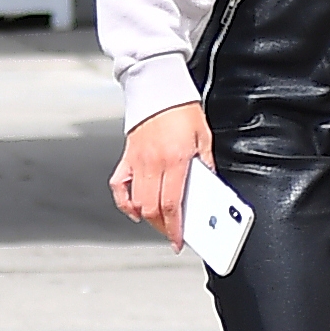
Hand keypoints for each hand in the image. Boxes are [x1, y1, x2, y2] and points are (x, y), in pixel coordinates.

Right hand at [109, 101, 212, 249]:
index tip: (177, 241)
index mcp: (175, 160)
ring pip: (137, 202)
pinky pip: (119, 187)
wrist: (159, 89)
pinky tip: (134, 209)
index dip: (174, 228)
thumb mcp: (204, 138)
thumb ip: (207, 165)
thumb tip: (210, 189)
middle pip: (153, 208)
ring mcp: (137, 162)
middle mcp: (153, 163)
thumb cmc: (182, 111)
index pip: (172, 204)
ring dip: (148, 217)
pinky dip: (125, 202)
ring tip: (160, 221)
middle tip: (172, 232)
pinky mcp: (127, 158)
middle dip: (163, 227)